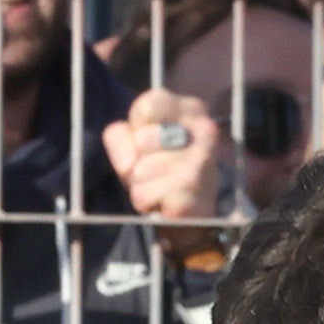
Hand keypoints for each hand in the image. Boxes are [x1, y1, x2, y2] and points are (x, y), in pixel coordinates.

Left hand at [103, 88, 230, 228]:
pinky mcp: (192, 191)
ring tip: (163, 188)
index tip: (154, 142)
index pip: (146, 107)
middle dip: (139, 160)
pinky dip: (147, 202)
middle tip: (159, 170)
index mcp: (192, 109)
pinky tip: (167, 203)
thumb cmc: (162, 172)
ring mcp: (202, 160)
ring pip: (140, 170)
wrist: (194, 215)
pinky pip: (143, 194)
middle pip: (141, 140)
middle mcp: (204, 128)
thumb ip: (118, 135)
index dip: (137, 130)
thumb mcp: (134, 142)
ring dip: (142, 184)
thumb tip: (130, 162)